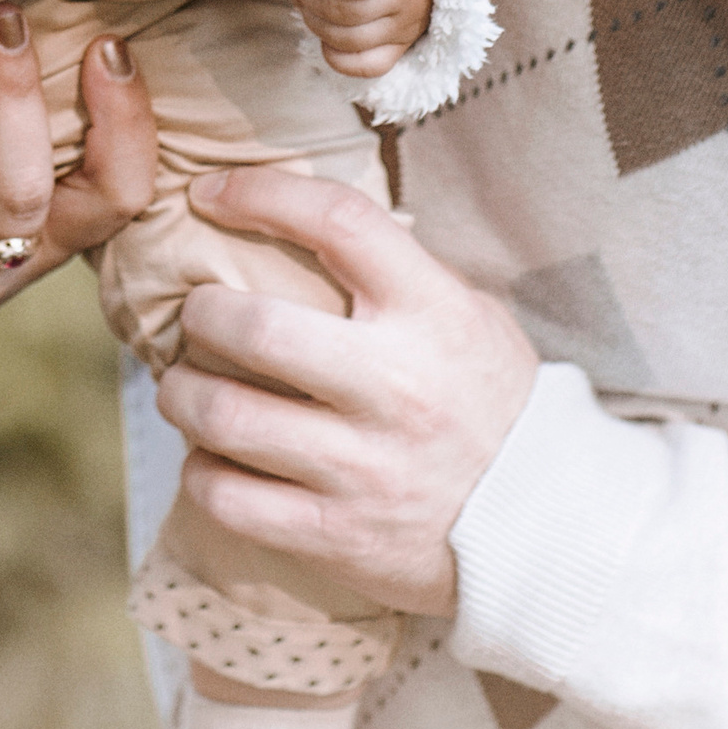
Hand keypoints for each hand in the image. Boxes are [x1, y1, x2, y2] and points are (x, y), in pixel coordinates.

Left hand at [155, 167, 538, 616]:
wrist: (547, 526)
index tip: (211, 192)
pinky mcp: (339, 535)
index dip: (261, 193)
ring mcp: (364, 466)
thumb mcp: (468, 316)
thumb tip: (300, 219)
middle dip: (201, 314)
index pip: (338, 221)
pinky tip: (208, 459)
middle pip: (256, 328)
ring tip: (181, 386)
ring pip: (228, 417)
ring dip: (181, 394)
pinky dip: (201, 473)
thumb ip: (397, 271)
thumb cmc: (493, 403)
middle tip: (195, 315)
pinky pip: (231, 499)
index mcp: (432, 313)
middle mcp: (396, 385)